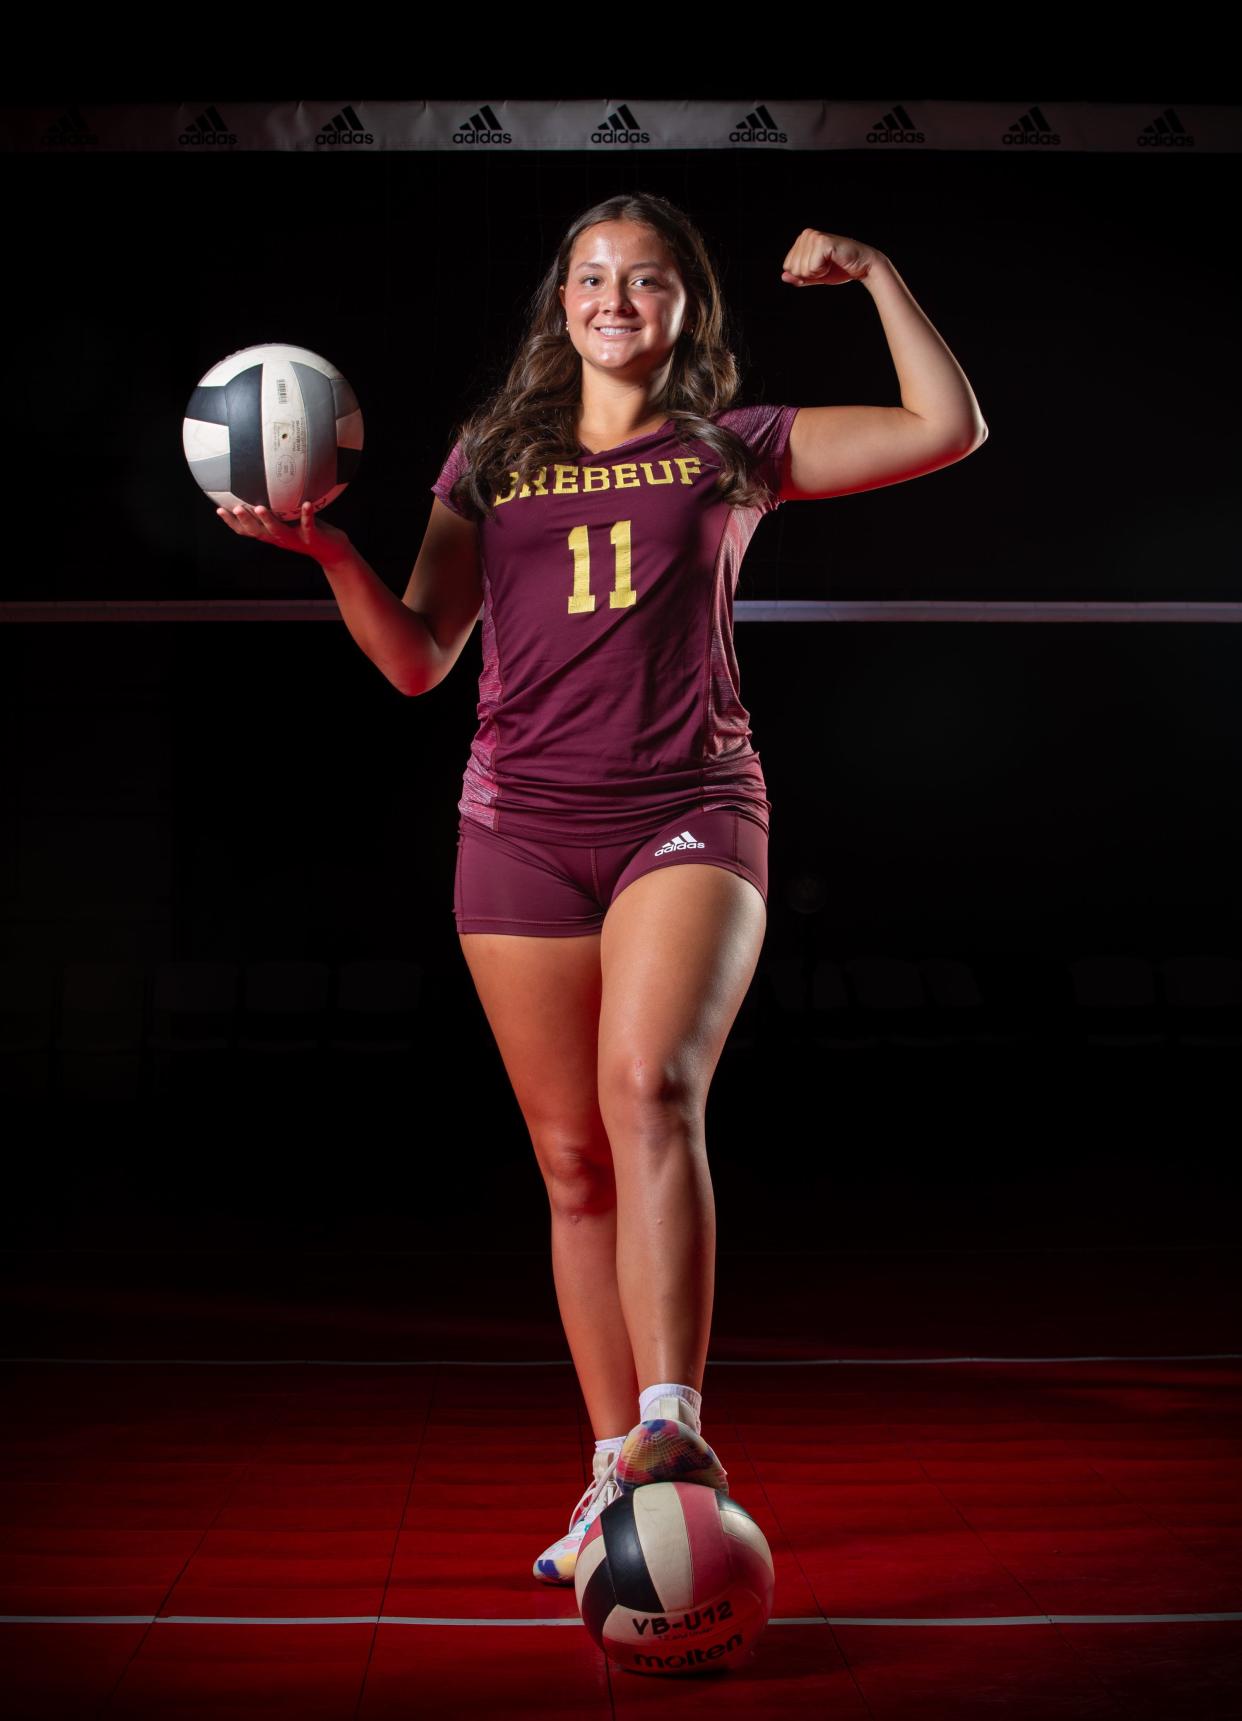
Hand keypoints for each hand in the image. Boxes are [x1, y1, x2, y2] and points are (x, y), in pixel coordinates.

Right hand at [215, 499, 354, 563]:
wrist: (331, 550)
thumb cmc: (307, 530)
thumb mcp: (289, 518)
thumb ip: (277, 505)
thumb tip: (265, 480)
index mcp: (271, 534)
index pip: (247, 531)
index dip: (232, 522)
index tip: (218, 509)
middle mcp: (280, 538)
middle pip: (258, 532)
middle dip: (246, 521)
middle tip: (235, 508)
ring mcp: (295, 538)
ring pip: (278, 531)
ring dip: (268, 520)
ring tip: (260, 507)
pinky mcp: (312, 537)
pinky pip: (308, 524)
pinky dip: (306, 514)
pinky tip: (306, 503)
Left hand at [780, 229, 883, 286]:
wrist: (862, 266)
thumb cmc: (840, 269)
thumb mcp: (815, 275)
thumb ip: (799, 277)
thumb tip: (783, 276)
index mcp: (802, 240)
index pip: (788, 267)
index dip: (804, 274)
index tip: (820, 267)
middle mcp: (806, 234)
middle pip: (793, 269)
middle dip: (810, 274)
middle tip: (827, 265)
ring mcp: (814, 236)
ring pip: (802, 269)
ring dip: (818, 273)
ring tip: (831, 263)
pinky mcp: (822, 242)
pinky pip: (811, 268)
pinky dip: (823, 271)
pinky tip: (833, 261)